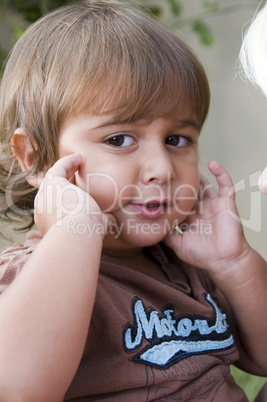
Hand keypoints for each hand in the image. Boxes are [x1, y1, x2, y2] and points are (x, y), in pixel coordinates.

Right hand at [34, 154, 112, 235]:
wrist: (77, 233)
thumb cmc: (87, 235)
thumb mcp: (95, 228)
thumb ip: (100, 222)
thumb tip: (110, 219)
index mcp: (51, 223)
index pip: (57, 207)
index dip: (67, 198)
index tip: (79, 191)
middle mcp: (44, 211)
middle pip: (52, 191)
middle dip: (63, 182)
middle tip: (75, 175)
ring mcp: (45, 197)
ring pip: (53, 179)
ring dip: (65, 169)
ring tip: (78, 161)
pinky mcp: (51, 185)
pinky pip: (57, 169)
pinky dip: (67, 162)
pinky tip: (79, 158)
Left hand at [164, 160, 249, 276]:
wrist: (224, 261)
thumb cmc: (203, 255)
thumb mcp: (178, 244)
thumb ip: (166, 233)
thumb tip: (151, 224)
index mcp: (191, 219)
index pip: (179, 203)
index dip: (170, 195)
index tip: (158, 187)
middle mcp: (202, 210)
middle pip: (190, 192)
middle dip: (181, 183)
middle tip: (170, 171)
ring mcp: (214, 205)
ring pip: (205, 185)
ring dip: (197, 175)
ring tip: (187, 163)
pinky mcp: (226, 202)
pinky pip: (225, 184)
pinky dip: (221, 172)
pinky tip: (212, 163)